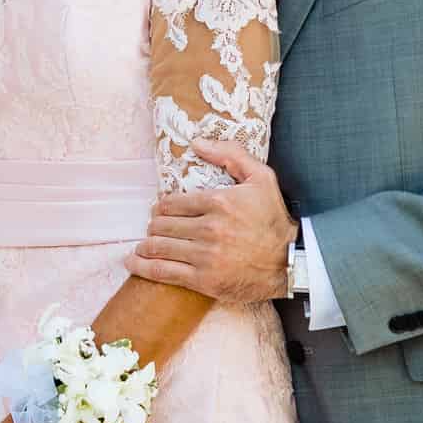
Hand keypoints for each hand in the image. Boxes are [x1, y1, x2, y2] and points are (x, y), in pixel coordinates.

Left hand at [125, 138, 295, 302]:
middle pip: (162, 225)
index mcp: (218, 202)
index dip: (161, 206)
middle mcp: (209, 228)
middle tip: (155, 228)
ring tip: (143, 245)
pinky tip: (133, 261)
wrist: (290, 262)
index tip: (160, 210)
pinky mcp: (205, 280)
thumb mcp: (261, 178)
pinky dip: (143, 266)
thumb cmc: (273, 219)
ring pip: (159, 246)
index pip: (171, 202)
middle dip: (154, 226)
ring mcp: (206, 256)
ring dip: (145, 244)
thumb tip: (196, 142)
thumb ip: (230, 154)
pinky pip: (163, 272)